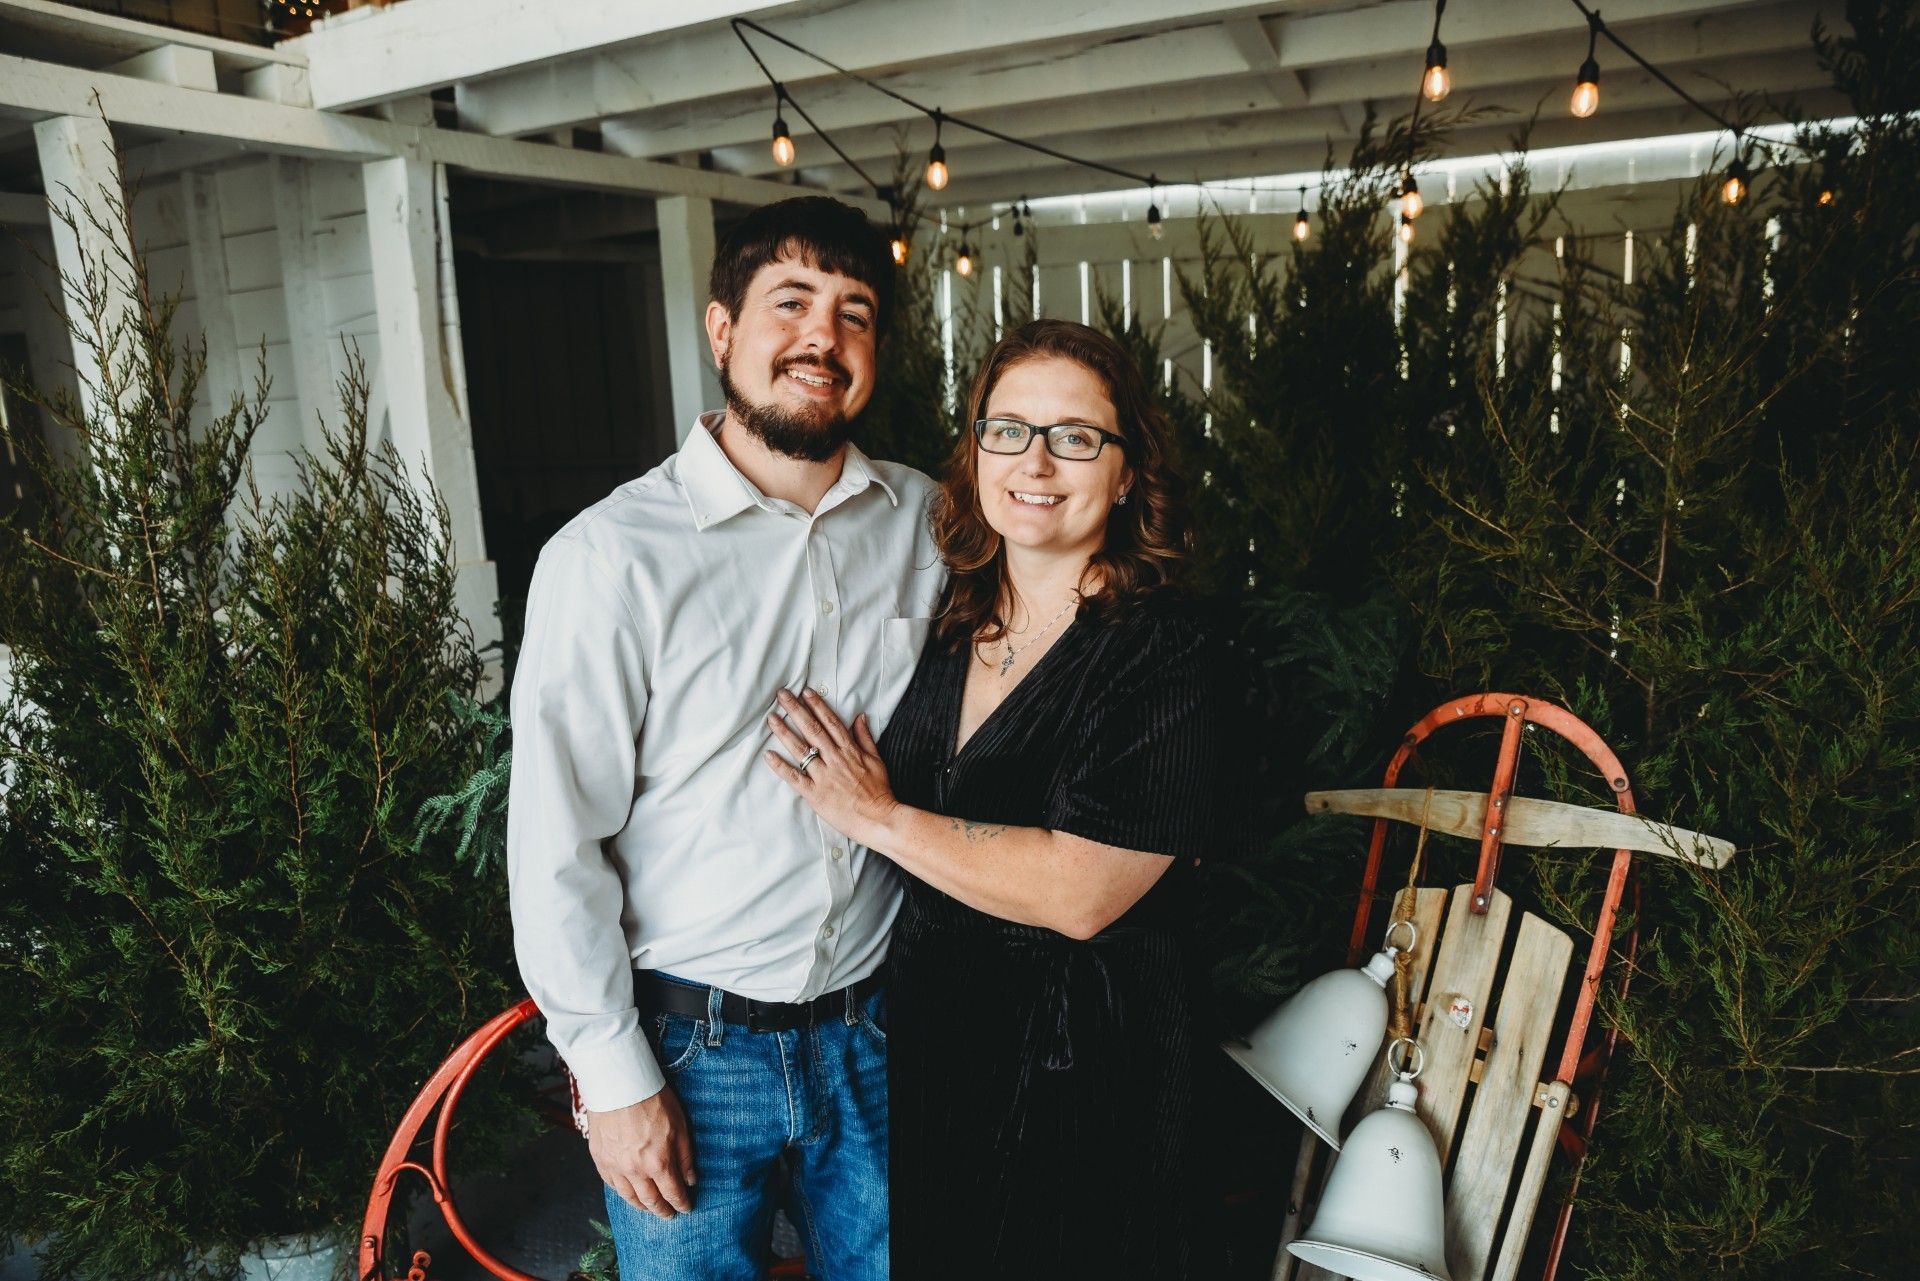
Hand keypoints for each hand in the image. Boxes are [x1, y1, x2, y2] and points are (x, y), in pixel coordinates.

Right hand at [586, 1089, 696, 1219]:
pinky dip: (621, 1193)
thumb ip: (685, 1156)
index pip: (672, 1193)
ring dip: (641, 1206)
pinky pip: (611, 1184)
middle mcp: (636, 1171)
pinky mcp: (600, 1159)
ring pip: (629, 1197)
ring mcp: (615, 1166)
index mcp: (659, 1163)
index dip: (681, 1203)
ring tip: (649, 1209)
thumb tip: (691, 1179)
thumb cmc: (652, 1100)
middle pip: (650, 1200)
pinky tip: (627, 1193)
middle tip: (669, 1215)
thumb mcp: (680, 1125)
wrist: (618, 1084)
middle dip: (662, 1210)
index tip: (686, 1208)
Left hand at [764, 688, 899, 846]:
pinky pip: (795, 777)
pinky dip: (781, 766)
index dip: (817, 705)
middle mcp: (835, 759)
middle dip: (796, 710)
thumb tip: (859, 717)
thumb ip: (866, 738)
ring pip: (801, 750)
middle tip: (781, 695)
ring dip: (785, 732)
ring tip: (771, 718)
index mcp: (850, 750)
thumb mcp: (877, 760)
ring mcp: (824, 776)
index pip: (831, 722)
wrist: (879, 819)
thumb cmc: (880, 792)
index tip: (805, 692)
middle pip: (812, 729)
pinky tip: (768, 755)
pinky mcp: (815, 794)